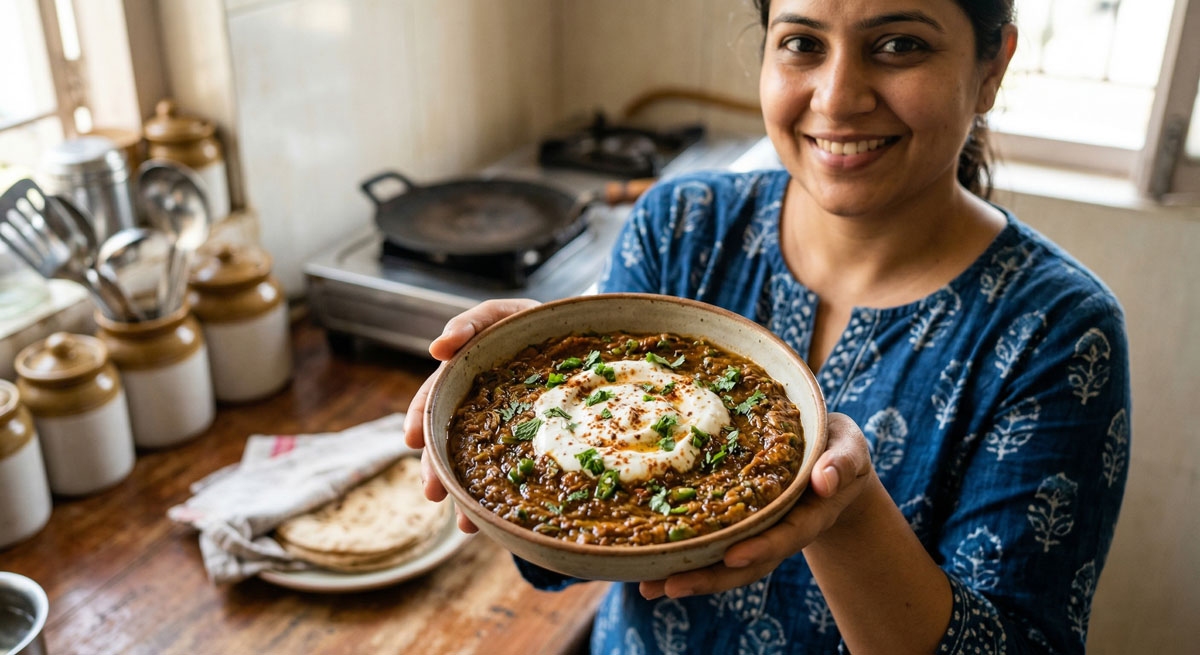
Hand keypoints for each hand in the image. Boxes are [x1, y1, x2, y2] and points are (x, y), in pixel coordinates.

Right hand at [404, 298, 539, 532]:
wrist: (584, 335)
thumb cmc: (537, 321)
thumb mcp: (504, 314)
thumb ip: (470, 324)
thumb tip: (436, 349)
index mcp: (465, 376)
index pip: (434, 397)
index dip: (420, 418)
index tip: (411, 441)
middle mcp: (477, 404)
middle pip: (451, 439)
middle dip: (438, 468)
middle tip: (433, 492)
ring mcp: (502, 425)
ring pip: (475, 462)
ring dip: (466, 493)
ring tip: (464, 523)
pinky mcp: (528, 442)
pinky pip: (509, 472)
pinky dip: (496, 497)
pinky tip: (489, 522)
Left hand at [639, 412, 874, 598]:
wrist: (830, 460)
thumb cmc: (837, 447)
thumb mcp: (849, 447)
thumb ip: (843, 461)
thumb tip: (825, 480)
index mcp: (810, 513)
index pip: (787, 535)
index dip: (761, 547)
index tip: (733, 556)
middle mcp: (781, 530)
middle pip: (748, 562)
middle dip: (711, 577)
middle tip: (671, 586)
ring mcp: (759, 531)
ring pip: (725, 562)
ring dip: (690, 577)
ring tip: (648, 588)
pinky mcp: (738, 525)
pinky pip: (712, 545)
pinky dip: (683, 559)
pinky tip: (648, 569)